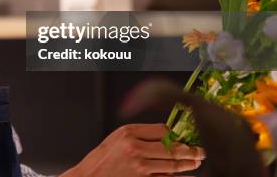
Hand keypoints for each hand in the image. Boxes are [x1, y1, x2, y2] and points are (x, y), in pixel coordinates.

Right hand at [60, 124, 204, 176]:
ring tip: (196, 162)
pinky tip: (187, 176)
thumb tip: (167, 136)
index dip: (176, 135)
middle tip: (200, 151)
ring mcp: (139, 167)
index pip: (162, 130)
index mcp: (128, 133)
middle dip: (189, 150)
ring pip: (172, 164)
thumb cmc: (103, 159)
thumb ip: (139, 136)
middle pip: (171, 147)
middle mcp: (134, 148)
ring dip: (188, 164)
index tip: (183, 138)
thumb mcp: (117, 139)